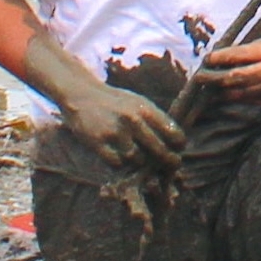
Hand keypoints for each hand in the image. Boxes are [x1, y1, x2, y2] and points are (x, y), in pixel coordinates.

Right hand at [50, 67, 184, 172]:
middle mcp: (133, 120)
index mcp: (145, 108)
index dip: (178, 144)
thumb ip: (154, 119)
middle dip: (167, 161)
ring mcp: (115, 133)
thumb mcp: (137, 103)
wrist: (82, 95)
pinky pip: (116, 164)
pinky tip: (121, 160)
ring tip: (142, 162)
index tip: (178, 150)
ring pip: (137, 160)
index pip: (172, 132)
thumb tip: (174, 140)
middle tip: (171, 166)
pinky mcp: (98, 143)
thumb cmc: (114, 101)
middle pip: (158, 150)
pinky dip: (120, 165)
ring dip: (141, 164)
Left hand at [203, 33, 260, 111]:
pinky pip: (247, 100)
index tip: (206, 59)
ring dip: (220, 90)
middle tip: (199, 77)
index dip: (219, 58)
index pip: (239, 55)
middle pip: (236, 77)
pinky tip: (222, 93)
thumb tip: (214, 61)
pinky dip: (233, 96)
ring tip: (207, 87)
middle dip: (214, 78)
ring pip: (239, 93)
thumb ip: (242, 53)